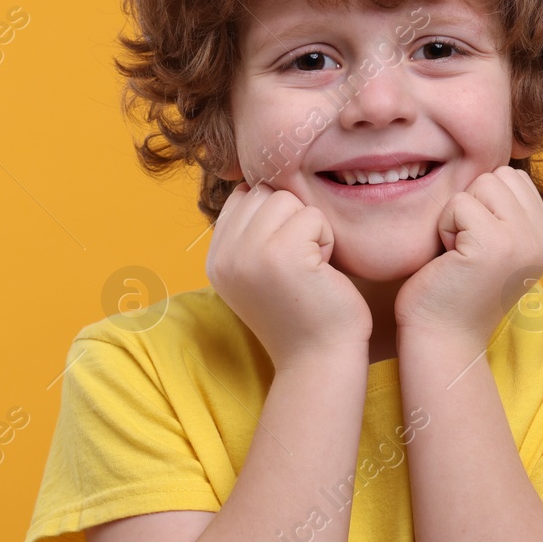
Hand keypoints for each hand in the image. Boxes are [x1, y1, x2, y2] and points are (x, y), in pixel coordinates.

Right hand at [205, 182, 372, 369]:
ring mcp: (250, 255)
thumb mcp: (259, 270)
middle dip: (293, 220)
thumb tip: (251, 181)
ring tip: (310, 267)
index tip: (285, 259)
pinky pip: (313, 216)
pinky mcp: (282, 255)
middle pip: (265, 193)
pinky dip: (327, 240)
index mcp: (216, 258)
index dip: (275, 218)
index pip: (242, 197)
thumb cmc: (302, 312)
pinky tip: (321, 273)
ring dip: (310, 228)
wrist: (319, 359)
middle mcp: (225, 256)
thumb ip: (249, 231)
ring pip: (288, 199)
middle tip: (301, 264)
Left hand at [393, 166, 542, 350]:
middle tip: (465, 248)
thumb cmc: (456, 286)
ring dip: (456, 215)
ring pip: (479, 185)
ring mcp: (521, 242)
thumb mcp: (494, 243)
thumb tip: (505, 156)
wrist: (442, 336)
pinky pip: (459, 204)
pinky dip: (444, 227)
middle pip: (497, 176)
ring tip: (458, 252)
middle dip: (470, 205)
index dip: (483, 202)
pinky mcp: (493, 246)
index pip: (513, 178)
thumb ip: (505, 208)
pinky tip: (449, 259)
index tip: (476, 242)